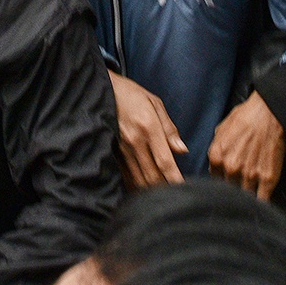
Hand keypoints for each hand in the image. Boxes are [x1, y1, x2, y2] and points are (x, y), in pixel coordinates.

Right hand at [109, 72, 186, 188]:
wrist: (102, 91)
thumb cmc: (131, 95)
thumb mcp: (155, 104)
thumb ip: (169, 129)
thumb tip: (182, 150)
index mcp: (148, 127)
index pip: (164, 161)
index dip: (175, 178)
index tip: (183, 188)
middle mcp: (135, 141)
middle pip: (152, 176)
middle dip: (165, 189)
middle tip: (176, 194)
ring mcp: (122, 149)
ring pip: (138, 180)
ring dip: (151, 190)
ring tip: (162, 194)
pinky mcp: (113, 153)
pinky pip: (126, 176)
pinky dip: (136, 185)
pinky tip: (144, 188)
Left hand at [208, 91, 285, 199]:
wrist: (269, 112)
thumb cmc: (246, 117)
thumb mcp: (221, 129)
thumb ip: (216, 149)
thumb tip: (214, 165)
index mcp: (216, 156)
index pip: (214, 179)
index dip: (220, 182)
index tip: (225, 184)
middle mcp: (230, 168)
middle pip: (228, 189)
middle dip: (233, 189)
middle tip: (238, 189)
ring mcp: (249, 175)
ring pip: (244, 196)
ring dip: (246, 198)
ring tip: (249, 198)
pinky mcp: (268, 178)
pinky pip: (262, 199)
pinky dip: (261, 203)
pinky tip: (260, 204)